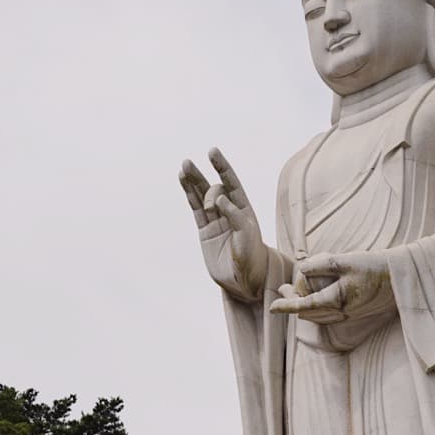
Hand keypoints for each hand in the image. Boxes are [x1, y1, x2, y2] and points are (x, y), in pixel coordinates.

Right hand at [179, 147, 267, 299]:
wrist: (245, 281)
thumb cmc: (252, 258)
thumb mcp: (247, 237)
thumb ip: (234, 217)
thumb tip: (219, 198)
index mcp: (244, 209)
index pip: (231, 183)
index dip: (222, 167)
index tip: (212, 152)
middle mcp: (229, 211)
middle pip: (214, 188)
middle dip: (206, 183)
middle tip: (197, 181)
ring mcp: (215, 220)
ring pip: (201, 196)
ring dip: (193, 180)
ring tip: (184, 166)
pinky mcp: (204, 231)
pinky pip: (195, 209)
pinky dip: (189, 195)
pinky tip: (182, 180)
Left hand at [269, 251, 393, 324]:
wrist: (399, 279)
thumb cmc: (373, 267)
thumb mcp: (346, 261)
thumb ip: (322, 265)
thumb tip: (301, 269)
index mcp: (336, 300)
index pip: (304, 306)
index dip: (286, 306)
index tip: (272, 308)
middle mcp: (340, 313)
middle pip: (308, 313)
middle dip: (293, 303)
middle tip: (282, 290)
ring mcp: (347, 315)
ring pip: (318, 316)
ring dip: (303, 307)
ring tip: (292, 292)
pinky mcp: (353, 313)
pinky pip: (328, 316)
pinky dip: (316, 309)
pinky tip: (315, 298)